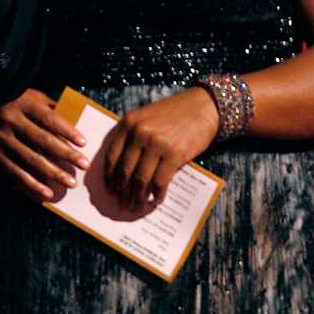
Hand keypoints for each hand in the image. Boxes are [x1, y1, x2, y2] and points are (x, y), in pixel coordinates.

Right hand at [0, 89, 87, 201]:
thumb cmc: (8, 100)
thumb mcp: (28, 96)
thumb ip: (48, 106)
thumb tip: (72, 119)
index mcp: (22, 104)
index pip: (48, 118)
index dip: (66, 130)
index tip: (82, 142)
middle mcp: (11, 122)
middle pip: (42, 140)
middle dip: (65, 154)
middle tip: (84, 164)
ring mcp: (2, 140)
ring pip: (31, 159)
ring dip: (53, 173)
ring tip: (70, 182)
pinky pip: (16, 172)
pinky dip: (32, 184)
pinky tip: (48, 193)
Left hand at [104, 88, 218, 210]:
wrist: (204, 107)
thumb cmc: (175, 113)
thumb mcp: (147, 117)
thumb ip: (134, 136)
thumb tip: (124, 169)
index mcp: (129, 123)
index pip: (112, 155)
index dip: (110, 175)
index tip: (110, 188)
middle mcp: (139, 132)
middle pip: (125, 169)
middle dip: (122, 190)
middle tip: (122, 203)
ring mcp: (156, 143)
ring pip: (140, 179)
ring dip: (137, 197)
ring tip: (137, 206)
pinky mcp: (174, 154)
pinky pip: (160, 181)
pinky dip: (157, 194)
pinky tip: (157, 200)